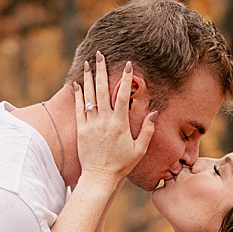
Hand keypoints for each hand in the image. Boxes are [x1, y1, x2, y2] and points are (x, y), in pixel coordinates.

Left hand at [74, 53, 156, 184]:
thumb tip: (155, 113)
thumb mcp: (139, 149)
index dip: (126, 79)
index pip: (123, 96)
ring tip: (87, 63)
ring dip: (88, 78)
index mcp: (120, 123)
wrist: (100, 177)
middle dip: (101, 70)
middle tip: (100, 55)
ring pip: (89, 96)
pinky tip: (77, 83)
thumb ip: (147, 130)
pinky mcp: (81, 130)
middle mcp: (105, 121)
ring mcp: (91, 124)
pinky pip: (79, 108)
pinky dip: (78, 95)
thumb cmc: (121, 165)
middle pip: (102, 90)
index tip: (128, 65)